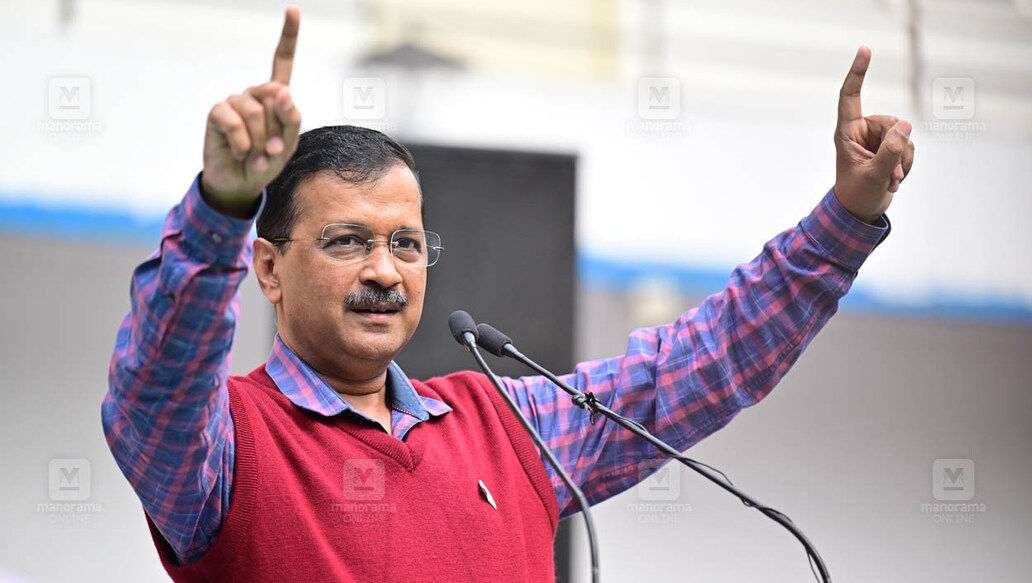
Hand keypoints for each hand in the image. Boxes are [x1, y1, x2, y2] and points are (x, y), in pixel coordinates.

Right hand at [201, 6, 301, 216]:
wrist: (241, 184)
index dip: (288, 35)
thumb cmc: (267, 162)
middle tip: (272, 150)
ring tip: (257, 155)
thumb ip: (291, 119)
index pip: (282, 61)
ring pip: (256, 111)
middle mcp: (254, 93)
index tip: (293, 9)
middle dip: (278, 129)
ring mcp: (235, 101)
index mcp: (275, 96)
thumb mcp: (288, 145)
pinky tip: (240, 154)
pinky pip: (235, 123)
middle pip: (276, 96)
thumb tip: (282, 91)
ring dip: (260, 141)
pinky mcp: (218, 112)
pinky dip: (243, 145)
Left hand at [833, 46, 915, 223]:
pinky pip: (910, 147)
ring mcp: (877, 139)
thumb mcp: (874, 176)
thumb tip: (906, 125)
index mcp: (847, 132)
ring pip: (904, 135)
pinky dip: (907, 164)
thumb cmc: (857, 195)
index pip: (850, 97)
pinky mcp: (890, 147)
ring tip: (890, 179)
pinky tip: (896, 179)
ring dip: (903, 160)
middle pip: (891, 122)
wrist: (860, 212)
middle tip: (891, 175)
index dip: (858, 73)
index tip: (865, 49)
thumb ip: (891, 152)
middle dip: (898, 148)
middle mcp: (861, 131)